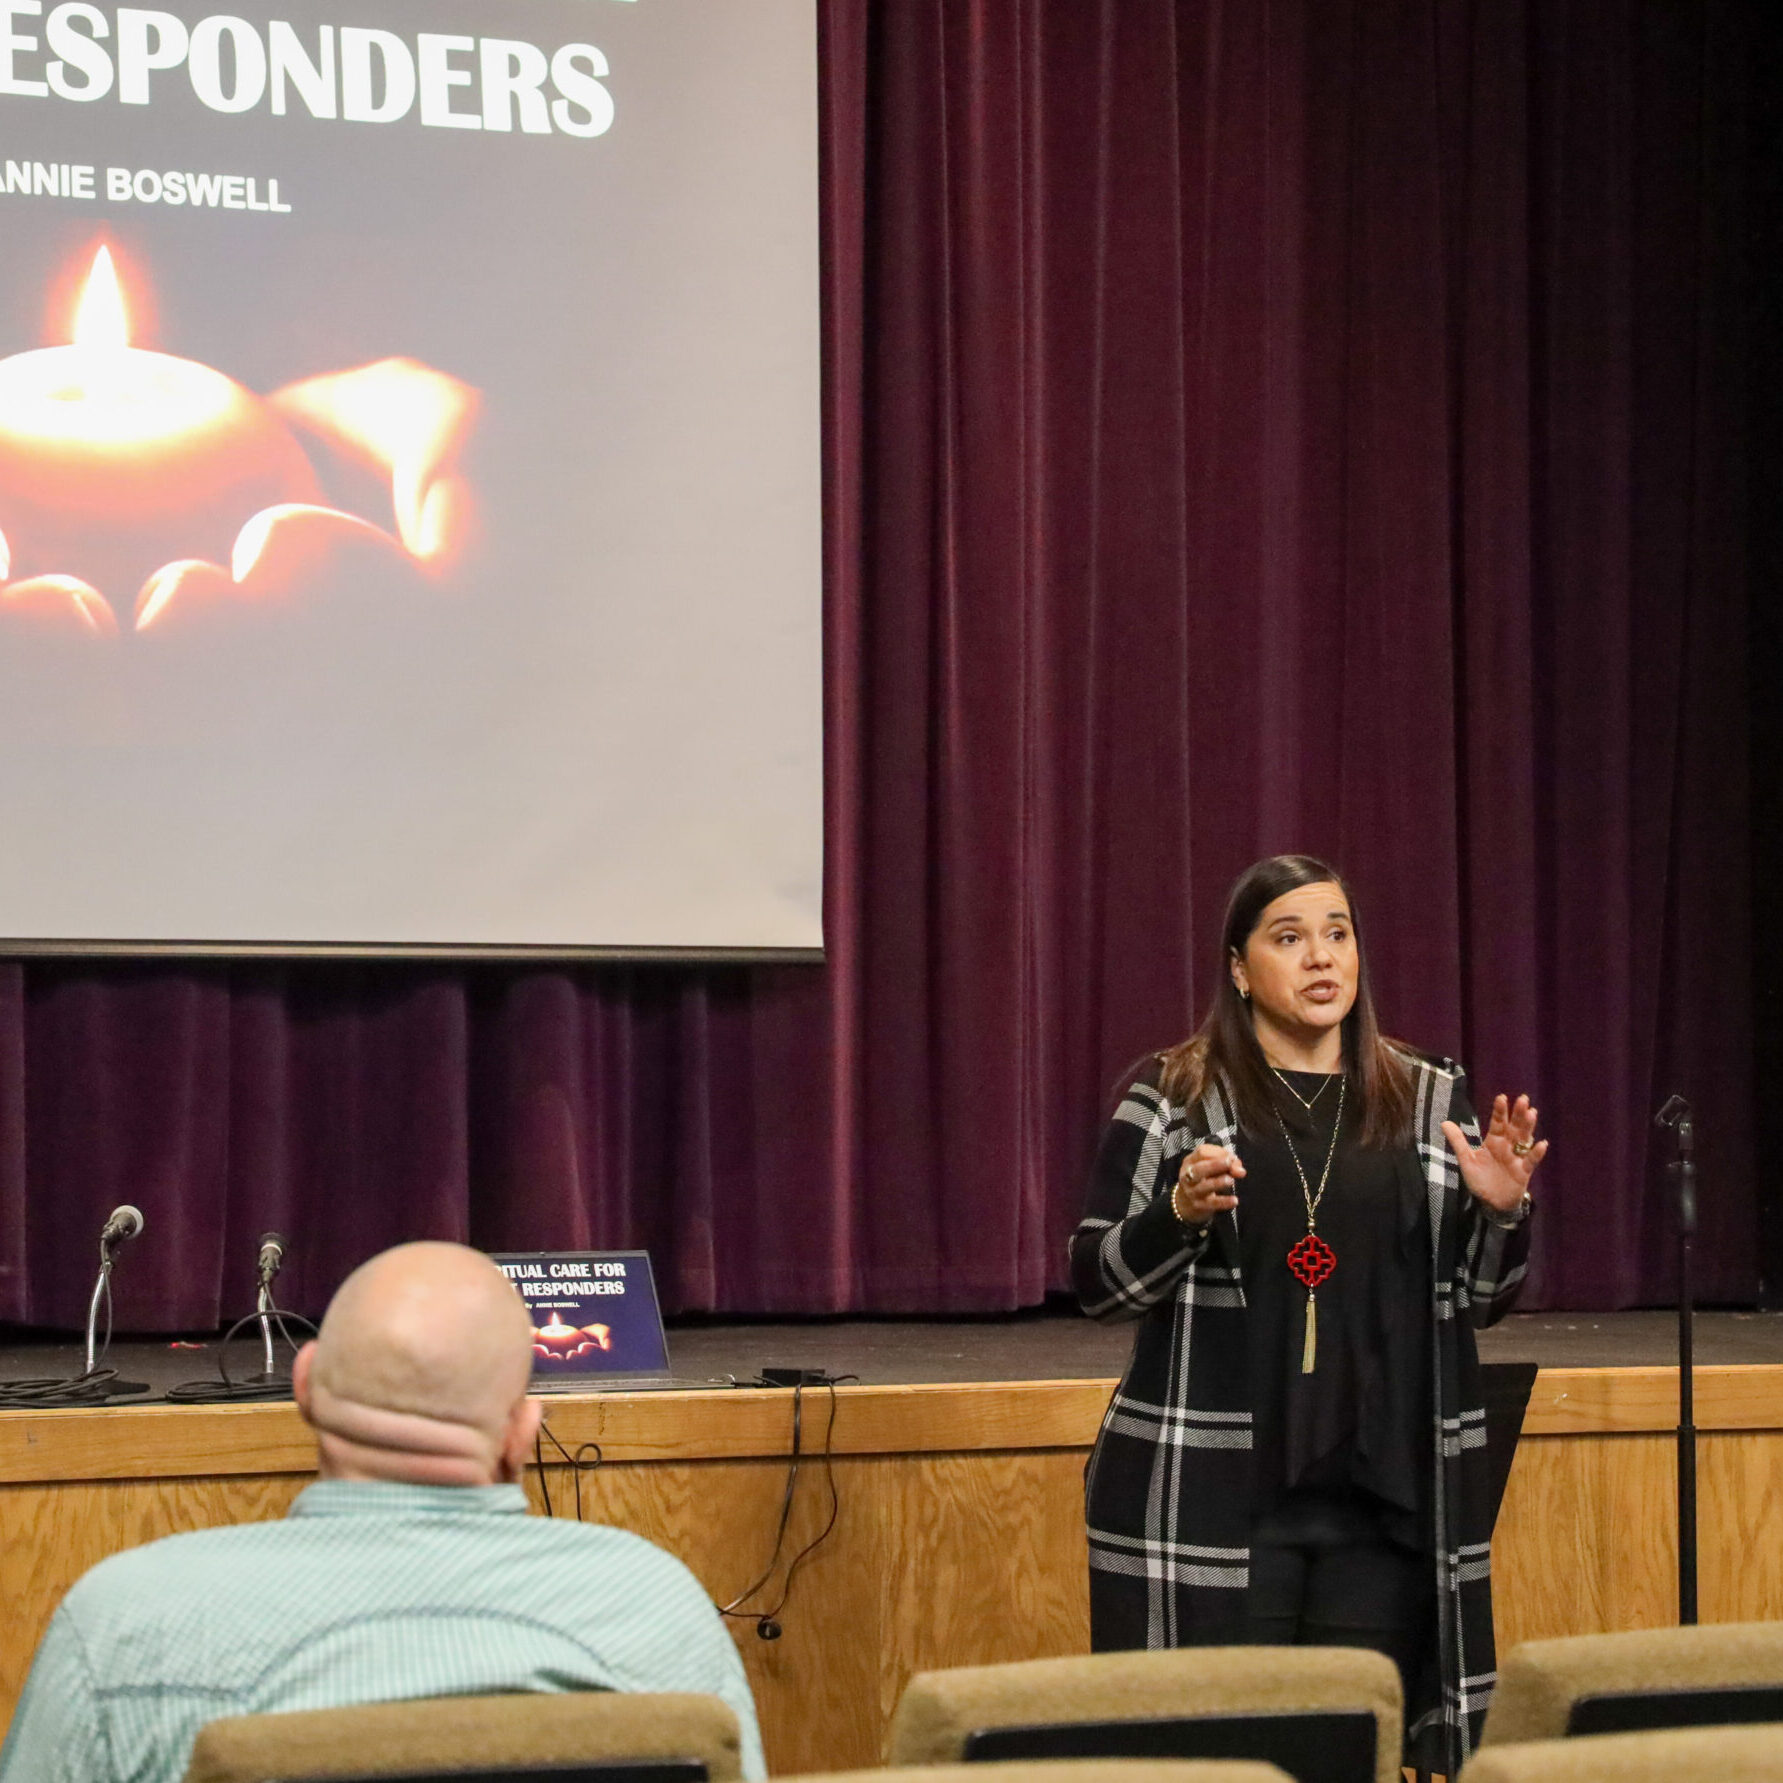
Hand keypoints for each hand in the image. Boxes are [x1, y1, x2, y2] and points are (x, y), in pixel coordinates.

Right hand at [1172, 1143, 1244, 1225]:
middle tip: (1230, 1163)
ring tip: (1230, 1180)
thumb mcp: (1208, 1169)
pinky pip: (1212, 1203)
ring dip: (1219, 1182)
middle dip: (1216, 1164)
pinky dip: (1224, 1202)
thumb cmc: (1200, 1181)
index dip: (1218, 1153)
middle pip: (1200, 1168)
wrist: (1183, 1205)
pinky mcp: (1199, 1206)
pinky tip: (1234, 1200)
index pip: (1202, 1153)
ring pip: (1205, 1186)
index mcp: (1190, 1162)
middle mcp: (1188, 1176)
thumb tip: (1240, 1169)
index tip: (1232, 1157)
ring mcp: (1192, 1192)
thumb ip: (1225, 1165)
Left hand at [1441, 1093, 1547, 1214]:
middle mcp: (1507, 1147)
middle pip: (1514, 1127)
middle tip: (1523, 1098)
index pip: (1498, 1123)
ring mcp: (1517, 1158)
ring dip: (1528, 1127)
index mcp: (1493, 1142)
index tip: (1502, 1097)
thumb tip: (1444, 1122)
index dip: (1500, 1111)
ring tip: (1532, 1113)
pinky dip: (1536, 1153)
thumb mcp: (1466, 1160)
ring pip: (1524, 1139)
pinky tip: (1541, 1143)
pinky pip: (1531, 1161)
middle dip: (1518, 1113)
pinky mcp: (1523, 1172)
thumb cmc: (1480, 1180)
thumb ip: (1458, 1142)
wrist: (1490, 1203)